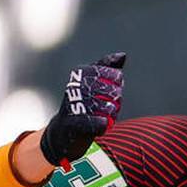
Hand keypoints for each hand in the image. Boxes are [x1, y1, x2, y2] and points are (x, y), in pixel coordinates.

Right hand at [40, 52, 124, 167]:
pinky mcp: (74, 124)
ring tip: (106, 115)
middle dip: (116, 99)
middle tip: (110, 104)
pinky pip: (98, 123)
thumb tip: (122, 55)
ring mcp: (74, 105)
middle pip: (112, 92)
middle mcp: (76, 87)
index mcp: (81, 73)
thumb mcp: (93, 82)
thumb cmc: (82, 103)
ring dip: (111, 114)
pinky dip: (103, 125)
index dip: (117, 83)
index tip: (112, 87)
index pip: (114, 75)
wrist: (64, 131)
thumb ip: (106, 67)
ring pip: (108, 108)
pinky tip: (103, 124)